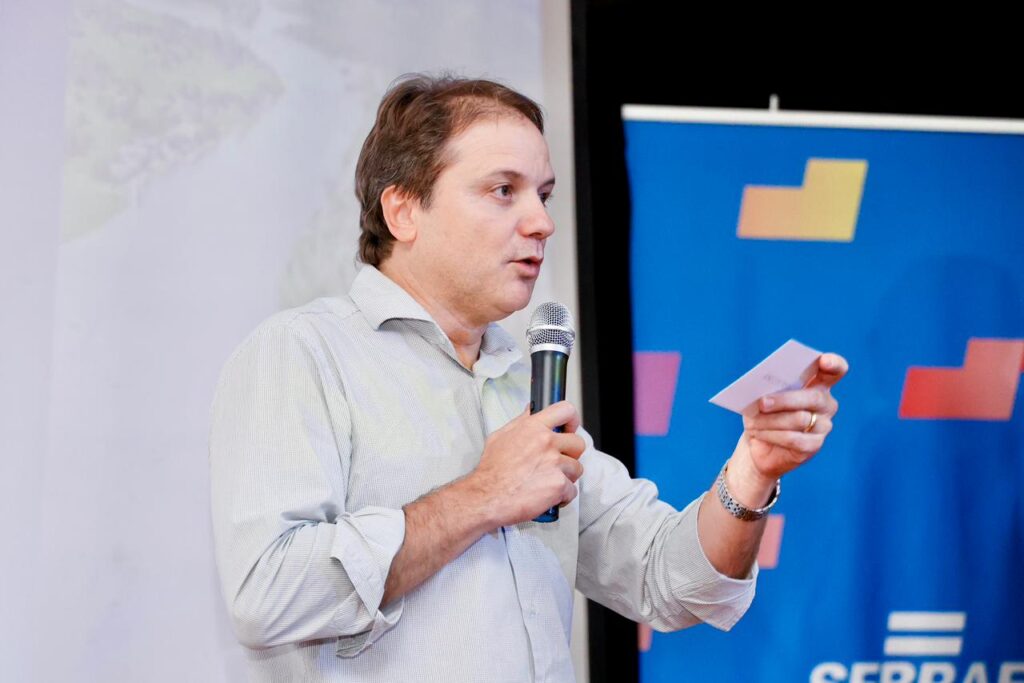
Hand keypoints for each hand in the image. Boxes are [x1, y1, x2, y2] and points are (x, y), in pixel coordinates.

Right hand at [467, 401, 585, 526]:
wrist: (486, 497)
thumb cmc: (491, 470)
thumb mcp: (500, 437)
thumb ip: (520, 422)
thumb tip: (531, 411)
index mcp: (533, 427)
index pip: (565, 410)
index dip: (572, 420)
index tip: (569, 429)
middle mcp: (546, 442)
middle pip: (578, 443)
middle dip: (570, 455)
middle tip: (557, 463)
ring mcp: (554, 464)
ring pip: (576, 468)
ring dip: (565, 477)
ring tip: (547, 482)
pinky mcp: (558, 485)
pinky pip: (572, 491)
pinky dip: (562, 497)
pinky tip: (546, 496)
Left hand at [738, 352, 847, 482]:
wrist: (760, 444)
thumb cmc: (763, 414)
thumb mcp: (762, 397)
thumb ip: (767, 389)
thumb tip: (762, 392)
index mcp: (818, 384)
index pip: (835, 370)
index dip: (834, 363)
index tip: (824, 360)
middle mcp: (826, 404)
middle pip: (813, 397)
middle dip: (785, 399)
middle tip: (762, 402)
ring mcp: (824, 426)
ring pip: (800, 419)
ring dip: (771, 420)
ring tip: (752, 421)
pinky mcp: (815, 445)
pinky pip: (793, 439)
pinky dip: (772, 435)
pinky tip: (758, 434)